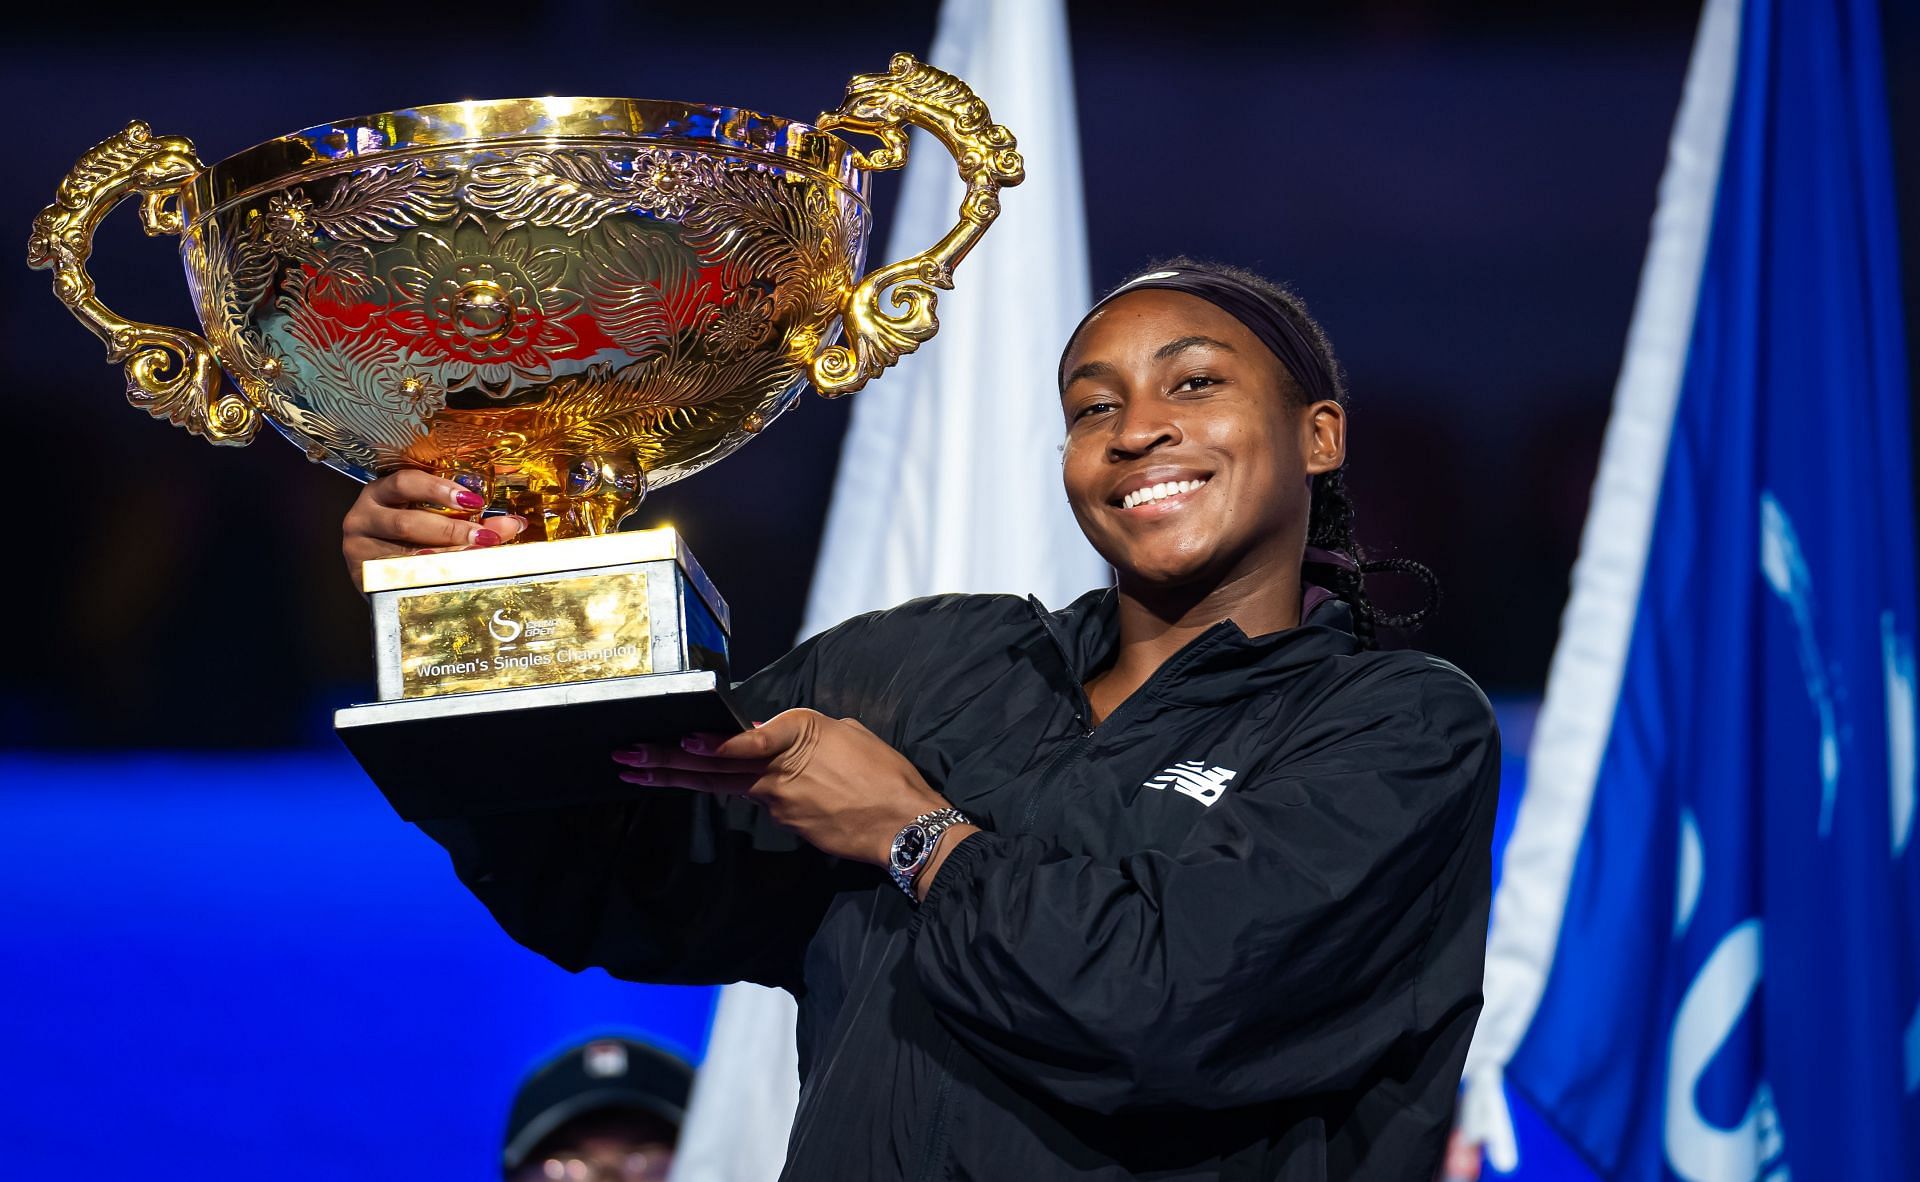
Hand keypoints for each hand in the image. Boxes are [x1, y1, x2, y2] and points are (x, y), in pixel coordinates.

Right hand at [341, 469, 527, 590]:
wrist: (375, 570)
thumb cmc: (407, 536)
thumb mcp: (434, 518)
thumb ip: (470, 519)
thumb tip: (513, 524)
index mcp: (381, 491)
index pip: (407, 482)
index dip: (440, 489)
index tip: (475, 501)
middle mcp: (363, 515)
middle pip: (407, 522)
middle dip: (452, 530)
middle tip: (486, 537)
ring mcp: (359, 547)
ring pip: (402, 553)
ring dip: (444, 556)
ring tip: (474, 557)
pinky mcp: (360, 574)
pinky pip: (395, 576)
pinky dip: (425, 575)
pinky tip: (447, 575)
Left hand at [611, 709, 954, 866]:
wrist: (906, 824)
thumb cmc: (887, 775)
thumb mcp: (851, 734)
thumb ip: (813, 732)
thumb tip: (793, 738)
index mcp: (799, 734)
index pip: (745, 739)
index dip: (711, 741)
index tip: (680, 737)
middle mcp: (780, 768)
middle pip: (716, 764)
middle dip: (666, 760)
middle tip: (626, 757)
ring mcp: (779, 799)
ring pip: (722, 785)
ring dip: (677, 778)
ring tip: (638, 774)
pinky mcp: (787, 822)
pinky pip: (755, 801)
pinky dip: (734, 791)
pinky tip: (712, 785)